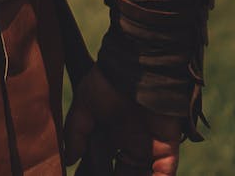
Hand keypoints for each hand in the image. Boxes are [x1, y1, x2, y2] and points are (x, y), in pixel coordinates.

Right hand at [62, 70, 182, 174]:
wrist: (135, 69)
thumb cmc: (106, 83)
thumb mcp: (83, 106)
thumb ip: (76, 133)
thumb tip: (68, 159)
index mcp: (109, 135)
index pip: (101, 162)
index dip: (92, 172)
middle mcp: (129, 144)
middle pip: (122, 173)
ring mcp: (149, 147)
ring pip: (142, 175)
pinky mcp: (166, 148)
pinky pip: (165, 173)